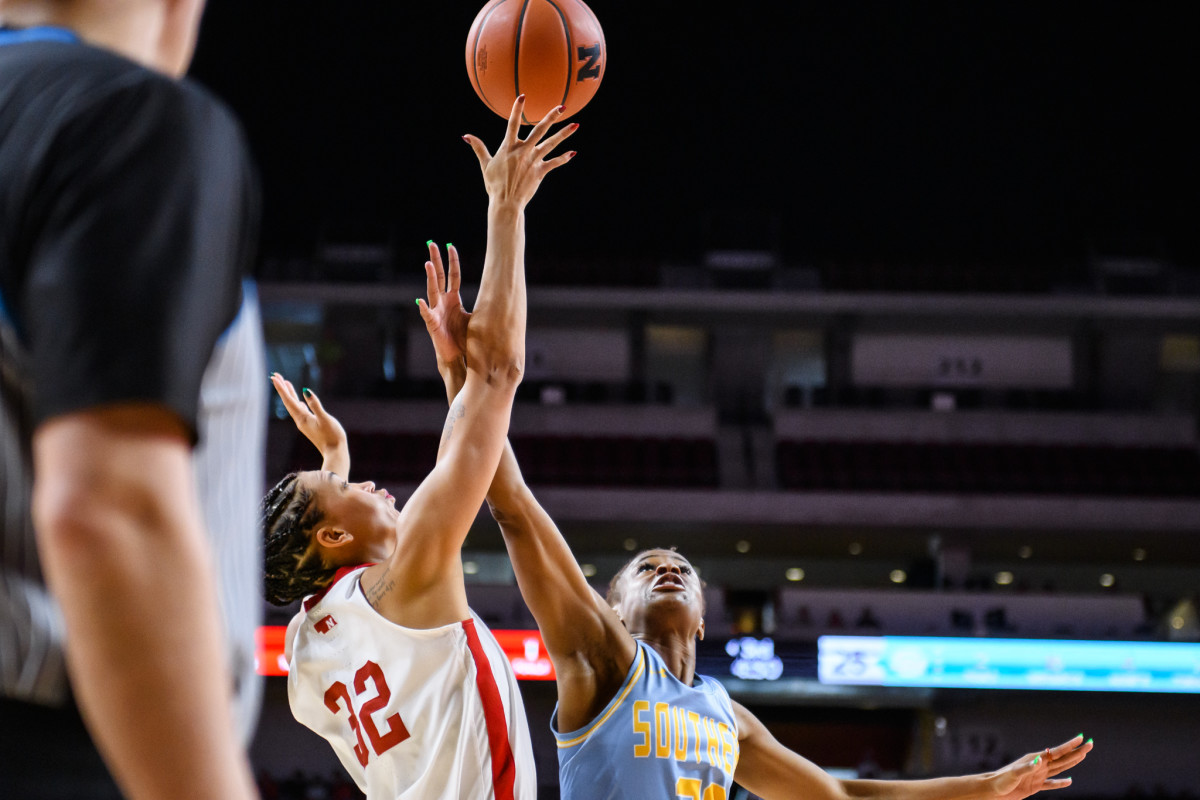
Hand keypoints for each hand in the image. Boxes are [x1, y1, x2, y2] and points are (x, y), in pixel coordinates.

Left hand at [271, 374, 347, 468]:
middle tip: (275, 375)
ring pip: (294, 405)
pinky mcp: (311, 425)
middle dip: (282, 389)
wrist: (335, 452)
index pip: (289, 400)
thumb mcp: (325, 419)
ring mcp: (305, 423)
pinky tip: (299, 402)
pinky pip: (301, 411)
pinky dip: (298, 403)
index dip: (281, 389)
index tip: (274, 377)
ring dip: (289, 394)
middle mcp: (300, 420)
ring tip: (286, 383)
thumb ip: (315, 405)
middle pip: (288, 402)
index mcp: (302, 418)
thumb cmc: (332, 436)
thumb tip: (306, 391)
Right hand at [416, 241, 469, 369]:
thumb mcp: (475, 319)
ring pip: (432, 290)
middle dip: (436, 259)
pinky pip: (427, 314)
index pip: (452, 275)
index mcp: (453, 299)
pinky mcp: (432, 324)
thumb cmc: (464, 338)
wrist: (457, 356)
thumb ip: (480, 307)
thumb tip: (497, 296)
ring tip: (428, 264)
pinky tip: (420, 300)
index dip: (452, 261)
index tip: (450, 245)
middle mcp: (443, 302)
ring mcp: (436, 311)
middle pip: (439, 276)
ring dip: (430, 277)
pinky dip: (423, 308)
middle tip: (431, 243)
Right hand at [463, 95, 578, 207]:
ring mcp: (533, 160)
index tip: (523, 96)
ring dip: (564, 134)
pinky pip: (554, 163)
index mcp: (509, 147)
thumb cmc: (494, 184)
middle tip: (563, 106)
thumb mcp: (485, 164)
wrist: (506, 202)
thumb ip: (478, 147)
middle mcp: (523, 150)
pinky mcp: (540, 171)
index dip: (517, 109)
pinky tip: (573, 153)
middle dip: (551, 117)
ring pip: (552, 143)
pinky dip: (564, 158)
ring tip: (575, 125)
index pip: (513, 123)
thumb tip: (466, 136)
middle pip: (540, 129)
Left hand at [987, 735, 1092, 798]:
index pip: (1057, 752)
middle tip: (1090, 744)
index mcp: (1035, 759)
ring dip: (1072, 762)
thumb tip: (1040, 760)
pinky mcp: (1035, 786)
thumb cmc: (1001, 780)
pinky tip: (1069, 781)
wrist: (993, 789)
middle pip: (1062, 758)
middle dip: (1077, 752)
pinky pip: (1051, 784)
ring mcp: (1038, 775)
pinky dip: (1061, 783)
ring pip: (1059, 768)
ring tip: (1082, 756)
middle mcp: (1038, 765)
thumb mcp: (1014, 773)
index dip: (1070, 746)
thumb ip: (1027, 767)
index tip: (1082, 739)